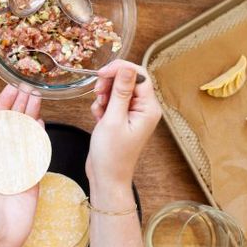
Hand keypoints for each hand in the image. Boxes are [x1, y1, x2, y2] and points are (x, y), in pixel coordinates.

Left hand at [0, 85, 42, 246]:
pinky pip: (37, 155)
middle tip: (29, 87)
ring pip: (26, 136)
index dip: (2, 106)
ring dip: (31, 117)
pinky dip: (40, 139)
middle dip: (20, 106)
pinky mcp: (32, 179)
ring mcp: (18, 167)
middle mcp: (1, 159)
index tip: (9, 90)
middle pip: (13, 126)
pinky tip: (41, 125)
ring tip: (37, 99)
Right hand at [88, 60, 161, 190]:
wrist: (107, 177)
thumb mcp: (113, 119)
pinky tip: (98, 118)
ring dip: (104, 95)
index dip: (119, 70)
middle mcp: (144, 108)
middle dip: (110, 83)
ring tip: (99, 110)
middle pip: (128, 80)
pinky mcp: (122, 118)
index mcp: (148, 108)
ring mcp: (133, 113)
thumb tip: (126, 68)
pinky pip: (112, 101)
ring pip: (117, 89)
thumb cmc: (112, 154)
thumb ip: (120, 91)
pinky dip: (102, 105)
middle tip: (97, 93)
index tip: (101, 74)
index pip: (138, 75)